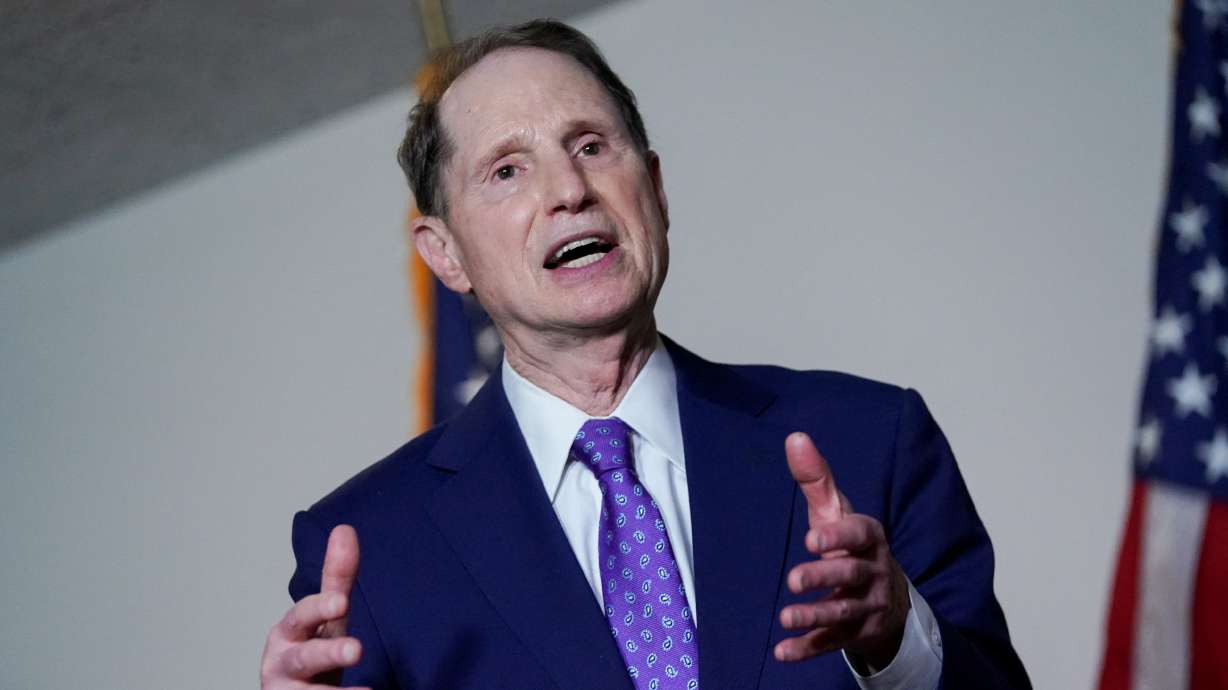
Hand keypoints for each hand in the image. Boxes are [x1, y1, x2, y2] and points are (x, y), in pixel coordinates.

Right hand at [261, 524, 368, 688]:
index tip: (342, 602)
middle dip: (329, 653)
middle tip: (357, 650)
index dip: (320, 608)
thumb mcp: (326, 615)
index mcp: (289, 631)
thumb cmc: (311, 651)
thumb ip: (336, 577)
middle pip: (304, 657)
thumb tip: (345, 529)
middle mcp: (282, 662)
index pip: (303, 615)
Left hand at [773, 433, 910, 668]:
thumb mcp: (836, 512)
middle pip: (850, 575)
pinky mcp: (855, 635)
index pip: (860, 534)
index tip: (812, 537)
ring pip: (842, 613)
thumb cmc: (852, 546)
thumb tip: (794, 436)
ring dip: (814, 616)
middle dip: (824, 576)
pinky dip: (808, 649)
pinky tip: (782, 652)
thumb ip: (816, 478)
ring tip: (786, 616)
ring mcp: (866, 607)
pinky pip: (832, 644)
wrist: (889, 599)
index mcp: (868, 539)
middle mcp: (872, 573)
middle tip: (794, 579)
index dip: (839, 536)